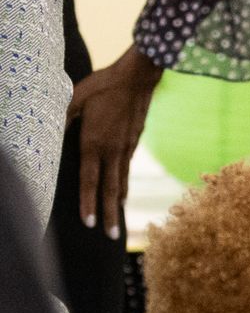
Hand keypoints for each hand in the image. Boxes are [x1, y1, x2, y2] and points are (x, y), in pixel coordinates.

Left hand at [66, 46, 162, 240]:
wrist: (138, 77)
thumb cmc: (103, 85)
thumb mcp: (75, 98)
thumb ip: (62, 117)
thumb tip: (49, 133)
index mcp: (95, 142)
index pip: (90, 180)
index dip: (88, 203)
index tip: (88, 223)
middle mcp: (112, 150)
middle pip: (109, 189)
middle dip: (108, 214)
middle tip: (112, 236)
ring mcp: (126, 147)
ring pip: (120, 181)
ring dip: (117, 203)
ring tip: (116, 220)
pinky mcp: (133, 142)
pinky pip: (126, 169)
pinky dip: (123, 185)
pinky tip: (121, 192)